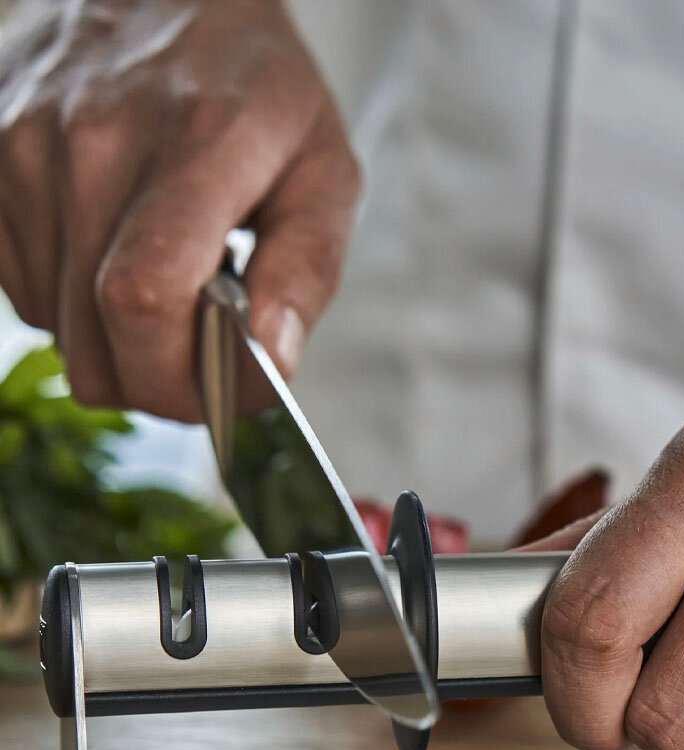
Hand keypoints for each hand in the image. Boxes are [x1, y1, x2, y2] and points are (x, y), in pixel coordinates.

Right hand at [0, 0, 358, 418]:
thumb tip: (270, 361)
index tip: (227, 395)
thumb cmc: (259, 92)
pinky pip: (20, 291)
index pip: (145, 297)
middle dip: (158, 383)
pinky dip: (72, 307)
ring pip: (57, 325)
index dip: (182, 377)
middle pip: (96, 333)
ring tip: (167, 293)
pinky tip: (115, 265)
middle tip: (204, 371)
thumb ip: (305, 273)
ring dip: (118, 343)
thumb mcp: (324, 175)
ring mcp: (26, 143)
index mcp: (196, 143)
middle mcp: (93, 140)